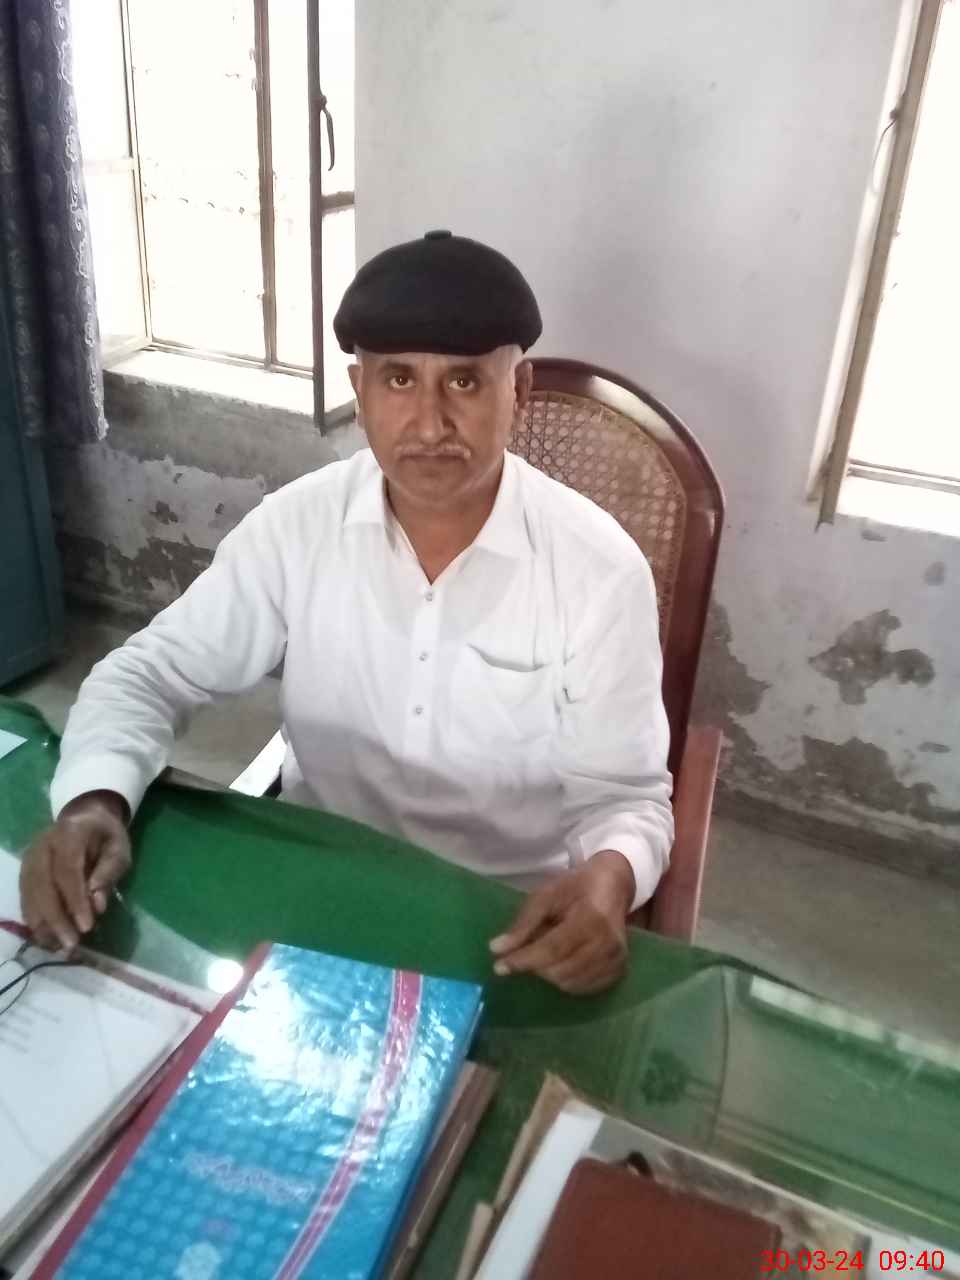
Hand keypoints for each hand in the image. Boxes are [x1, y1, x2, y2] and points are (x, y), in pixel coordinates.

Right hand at [19, 791, 130, 950]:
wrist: (85, 818)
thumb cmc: (106, 836)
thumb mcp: (119, 849)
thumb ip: (109, 873)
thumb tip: (97, 905)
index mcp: (68, 834)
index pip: (67, 871)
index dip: (75, 901)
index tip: (86, 927)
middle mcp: (41, 846)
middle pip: (43, 888)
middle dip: (56, 920)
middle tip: (72, 945)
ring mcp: (29, 860)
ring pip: (30, 897)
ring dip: (44, 926)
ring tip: (61, 947)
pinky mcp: (24, 873)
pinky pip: (26, 901)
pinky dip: (36, 921)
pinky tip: (49, 938)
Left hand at [489, 850, 634, 994]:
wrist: (612, 886)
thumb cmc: (575, 888)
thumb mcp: (545, 895)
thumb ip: (523, 923)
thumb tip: (496, 950)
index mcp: (591, 918)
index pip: (553, 949)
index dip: (524, 960)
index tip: (499, 967)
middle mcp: (609, 943)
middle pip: (560, 970)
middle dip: (535, 966)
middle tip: (526, 951)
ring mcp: (616, 960)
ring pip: (569, 983)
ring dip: (548, 974)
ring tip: (546, 953)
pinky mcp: (619, 971)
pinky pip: (582, 989)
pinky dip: (565, 980)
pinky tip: (561, 963)